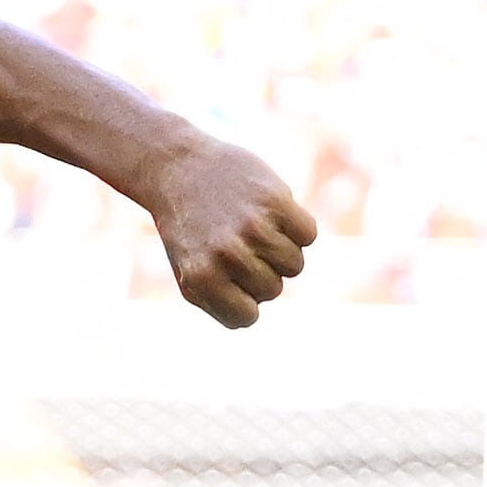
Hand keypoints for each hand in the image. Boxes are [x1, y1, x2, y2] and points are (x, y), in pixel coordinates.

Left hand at [144, 130, 315, 328]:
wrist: (179, 168)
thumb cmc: (188, 227)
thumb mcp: (189, 270)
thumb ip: (218, 300)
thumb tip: (252, 315)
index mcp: (201, 278)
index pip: (247, 318)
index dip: (245, 300)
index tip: (232, 280)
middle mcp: (227, 255)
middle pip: (273, 290)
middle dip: (262, 273)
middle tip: (239, 247)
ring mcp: (253, 227)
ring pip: (295, 265)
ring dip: (281, 251)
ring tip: (254, 229)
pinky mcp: (275, 200)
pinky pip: (308, 235)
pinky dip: (296, 228)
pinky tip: (272, 213)